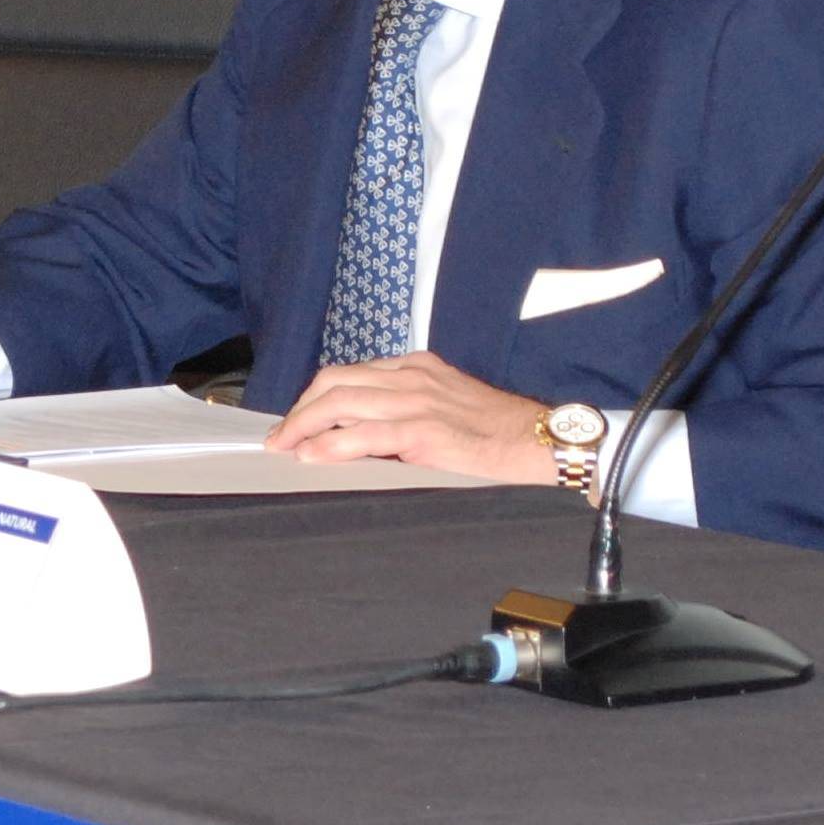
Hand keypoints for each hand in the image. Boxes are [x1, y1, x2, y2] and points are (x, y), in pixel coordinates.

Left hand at [264, 351, 552, 483]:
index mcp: (418, 368)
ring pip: (342, 403)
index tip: (299, 418)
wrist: (542, 442)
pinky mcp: (425, 431)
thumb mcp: (448, 404)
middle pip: (336, 382)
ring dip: (305, 426)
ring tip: (286, 447)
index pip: (351, 373)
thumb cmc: (500, 431)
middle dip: (301, 409)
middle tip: (281, 435)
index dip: (317, 396)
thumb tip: (366, 434)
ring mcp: (418, 402)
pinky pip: (366, 435)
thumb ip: (409, 409)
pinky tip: (314, 457)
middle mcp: (412, 377)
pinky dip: (333, 445)